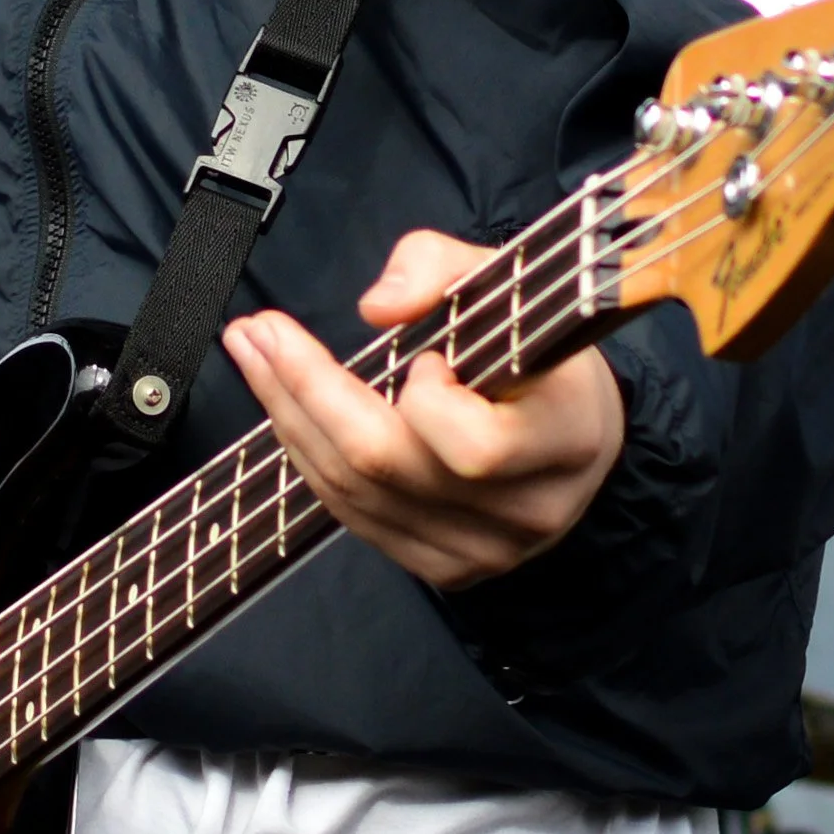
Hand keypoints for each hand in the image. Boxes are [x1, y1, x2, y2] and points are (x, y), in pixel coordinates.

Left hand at [223, 228, 624, 588]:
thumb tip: (376, 306)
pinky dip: (311, 461)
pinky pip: (355, 520)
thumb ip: (438, 266)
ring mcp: (486, 550)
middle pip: (387, 467)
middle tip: (256, 333)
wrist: (577, 426)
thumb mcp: (504, 279)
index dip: (428, 401)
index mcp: (564, 438)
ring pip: (358, 495)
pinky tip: (290, 411)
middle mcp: (527, 510)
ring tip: (256, 357)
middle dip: (305, 391)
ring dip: (291, 420)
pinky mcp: (446, 568)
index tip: (423, 355)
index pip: (473, 447)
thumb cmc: (539, 346)